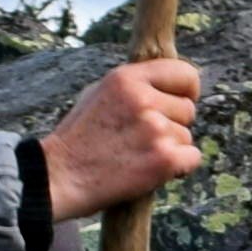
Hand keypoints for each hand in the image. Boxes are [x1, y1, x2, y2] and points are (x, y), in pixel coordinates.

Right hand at [40, 54, 207, 222]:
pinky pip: (192, 159)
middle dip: (173, 124)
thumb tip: (167, 83)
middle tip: (143, 139)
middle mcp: (143, 100)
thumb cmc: (78, 139)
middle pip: (188, 109)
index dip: (186, 90)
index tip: (180, 101)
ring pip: (186, 137)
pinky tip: (150, 170)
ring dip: (170, 149)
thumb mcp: (98, 94)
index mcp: (126, 78)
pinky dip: (178, 168)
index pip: (184, 73)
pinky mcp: (164, 159)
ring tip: (136, 156)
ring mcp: (155, 129)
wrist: (59, 177)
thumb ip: (134, 86)